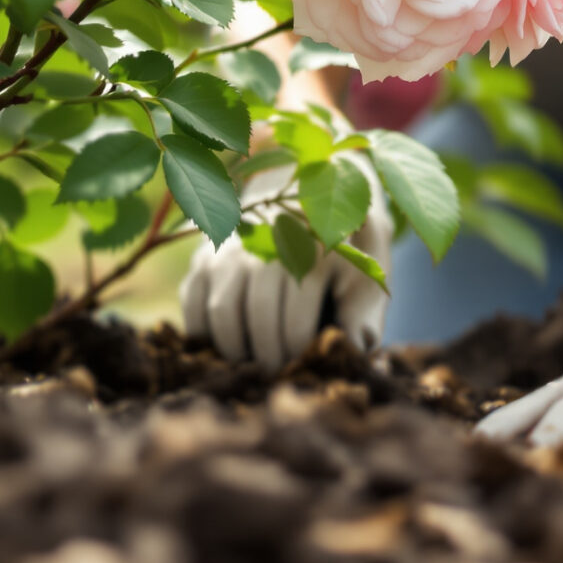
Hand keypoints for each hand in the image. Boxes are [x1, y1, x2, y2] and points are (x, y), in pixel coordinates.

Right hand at [179, 155, 391, 368]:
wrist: (310, 189)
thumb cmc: (346, 246)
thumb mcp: (368, 271)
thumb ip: (365, 312)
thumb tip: (355, 350)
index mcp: (316, 246)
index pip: (296, 318)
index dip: (297, 351)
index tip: (303, 364)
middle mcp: (269, 241)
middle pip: (258, 317)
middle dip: (268, 357)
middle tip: (278, 373)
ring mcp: (234, 244)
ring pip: (223, 311)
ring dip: (236, 349)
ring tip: (254, 363)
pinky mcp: (206, 252)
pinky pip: (193, 300)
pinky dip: (204, 331)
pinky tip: (229, 341)